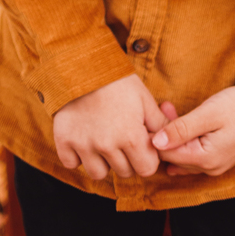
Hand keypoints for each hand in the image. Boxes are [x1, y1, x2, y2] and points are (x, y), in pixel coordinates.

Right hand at [52, 74, 168, 180]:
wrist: (82, 62)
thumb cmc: (117, 79)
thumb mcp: (143, 98)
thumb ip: (159, 124)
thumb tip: (171, 142)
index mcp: (131, 136)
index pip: (146, 169)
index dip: (147, 157)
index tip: (140, 143)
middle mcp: (107, 145)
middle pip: (123, 172)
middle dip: (126, 159)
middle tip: (120, 136)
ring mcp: (84, 145)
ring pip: (98, 173)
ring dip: (102, 161)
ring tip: (101, 138)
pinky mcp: (63, 141)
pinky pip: (71, 164)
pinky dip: (76, 155)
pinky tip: (82, 137)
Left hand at [151, 86, 234, 176]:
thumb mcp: (209, 114)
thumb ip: (182, 129)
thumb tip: (155, 143)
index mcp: (205, 160)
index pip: (167, 154)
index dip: (158, 133)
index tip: (158, 110)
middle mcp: (209, 168)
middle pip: (174, 155)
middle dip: (165, 132)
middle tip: (165, 105)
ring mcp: (216, 165)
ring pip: (184, 154)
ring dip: (175, 133)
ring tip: (171, 108)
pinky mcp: (220, 156)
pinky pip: (194, 152)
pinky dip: (186, 138)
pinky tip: (184, 121)